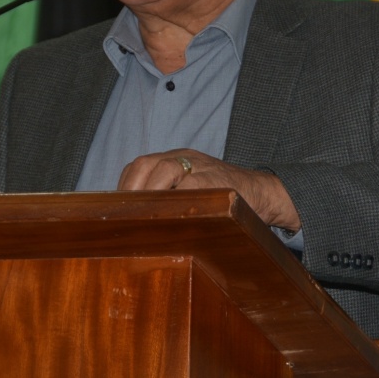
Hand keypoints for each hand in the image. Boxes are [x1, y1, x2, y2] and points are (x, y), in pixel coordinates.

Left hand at [117, 149, 301, 231]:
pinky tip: (167, 215)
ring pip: (165, 170)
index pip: (140, 165)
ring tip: (142, 215)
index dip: (125, 185)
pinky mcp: (216, 180)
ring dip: (149, 193)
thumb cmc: (223, 196)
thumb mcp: (193, 186)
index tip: (115, 208)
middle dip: (132, 189)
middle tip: (126, 214)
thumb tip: (136, 218)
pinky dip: (176, 198)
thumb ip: (169, 194)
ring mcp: (201, 167)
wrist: (262, 192)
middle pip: (147, 164)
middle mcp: (185, 158)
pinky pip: (191, 184)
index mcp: (176, 158)